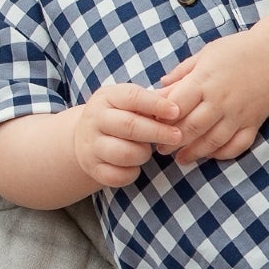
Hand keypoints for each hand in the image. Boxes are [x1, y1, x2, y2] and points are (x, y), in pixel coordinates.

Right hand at [67, 83, 181, 187]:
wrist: (84, 137)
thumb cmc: (120, 115)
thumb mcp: (132, 101)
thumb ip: (157, 98)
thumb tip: (185, 92)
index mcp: (107, 97)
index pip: (132, 96)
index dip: (156, 104)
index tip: (176, 111)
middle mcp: (95, 119)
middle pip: (129, 126)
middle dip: (158, 132)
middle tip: (178, 136)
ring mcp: (91, 145)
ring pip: (124, 153)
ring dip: (143, 154)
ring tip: (148, 150)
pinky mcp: (92, 168)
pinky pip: (117, 175)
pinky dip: (131, 173)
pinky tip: (135, 166)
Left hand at [159, 31, 268, 164]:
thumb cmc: (237, 50)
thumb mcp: (205, 53)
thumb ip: (182, 72)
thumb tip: (159, 87)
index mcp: (204, 80)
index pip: (176, 106)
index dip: (161, 119)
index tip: (152, 124)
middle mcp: (220, 100)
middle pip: (191, 128)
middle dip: (172, 141)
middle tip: (160, 148)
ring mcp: (238, 114)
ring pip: (212, 141)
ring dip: (194, 153)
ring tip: (180, 158)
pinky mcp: (254, 123)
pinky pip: (237, 145)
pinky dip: (223, 154)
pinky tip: (210, 154)